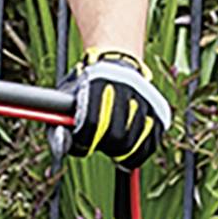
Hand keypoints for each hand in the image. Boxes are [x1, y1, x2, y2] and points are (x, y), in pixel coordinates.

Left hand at [69, 49, 169, 168]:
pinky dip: (137, 155)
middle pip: (117, 137)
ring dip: (120, 152)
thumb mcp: (67, 96)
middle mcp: (126, 89)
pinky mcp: (159, 114)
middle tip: (100, 145)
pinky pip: (150, 146)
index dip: (85, 140)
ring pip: (134, 145)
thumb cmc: (87, 86)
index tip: (83, 144)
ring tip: (112, 145)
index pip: (93, 124)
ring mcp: (146, 101)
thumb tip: (62, 145)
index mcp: (99, 82)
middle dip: (105, 147)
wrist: (117, 64)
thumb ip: (59, 122)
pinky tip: (126, 151)